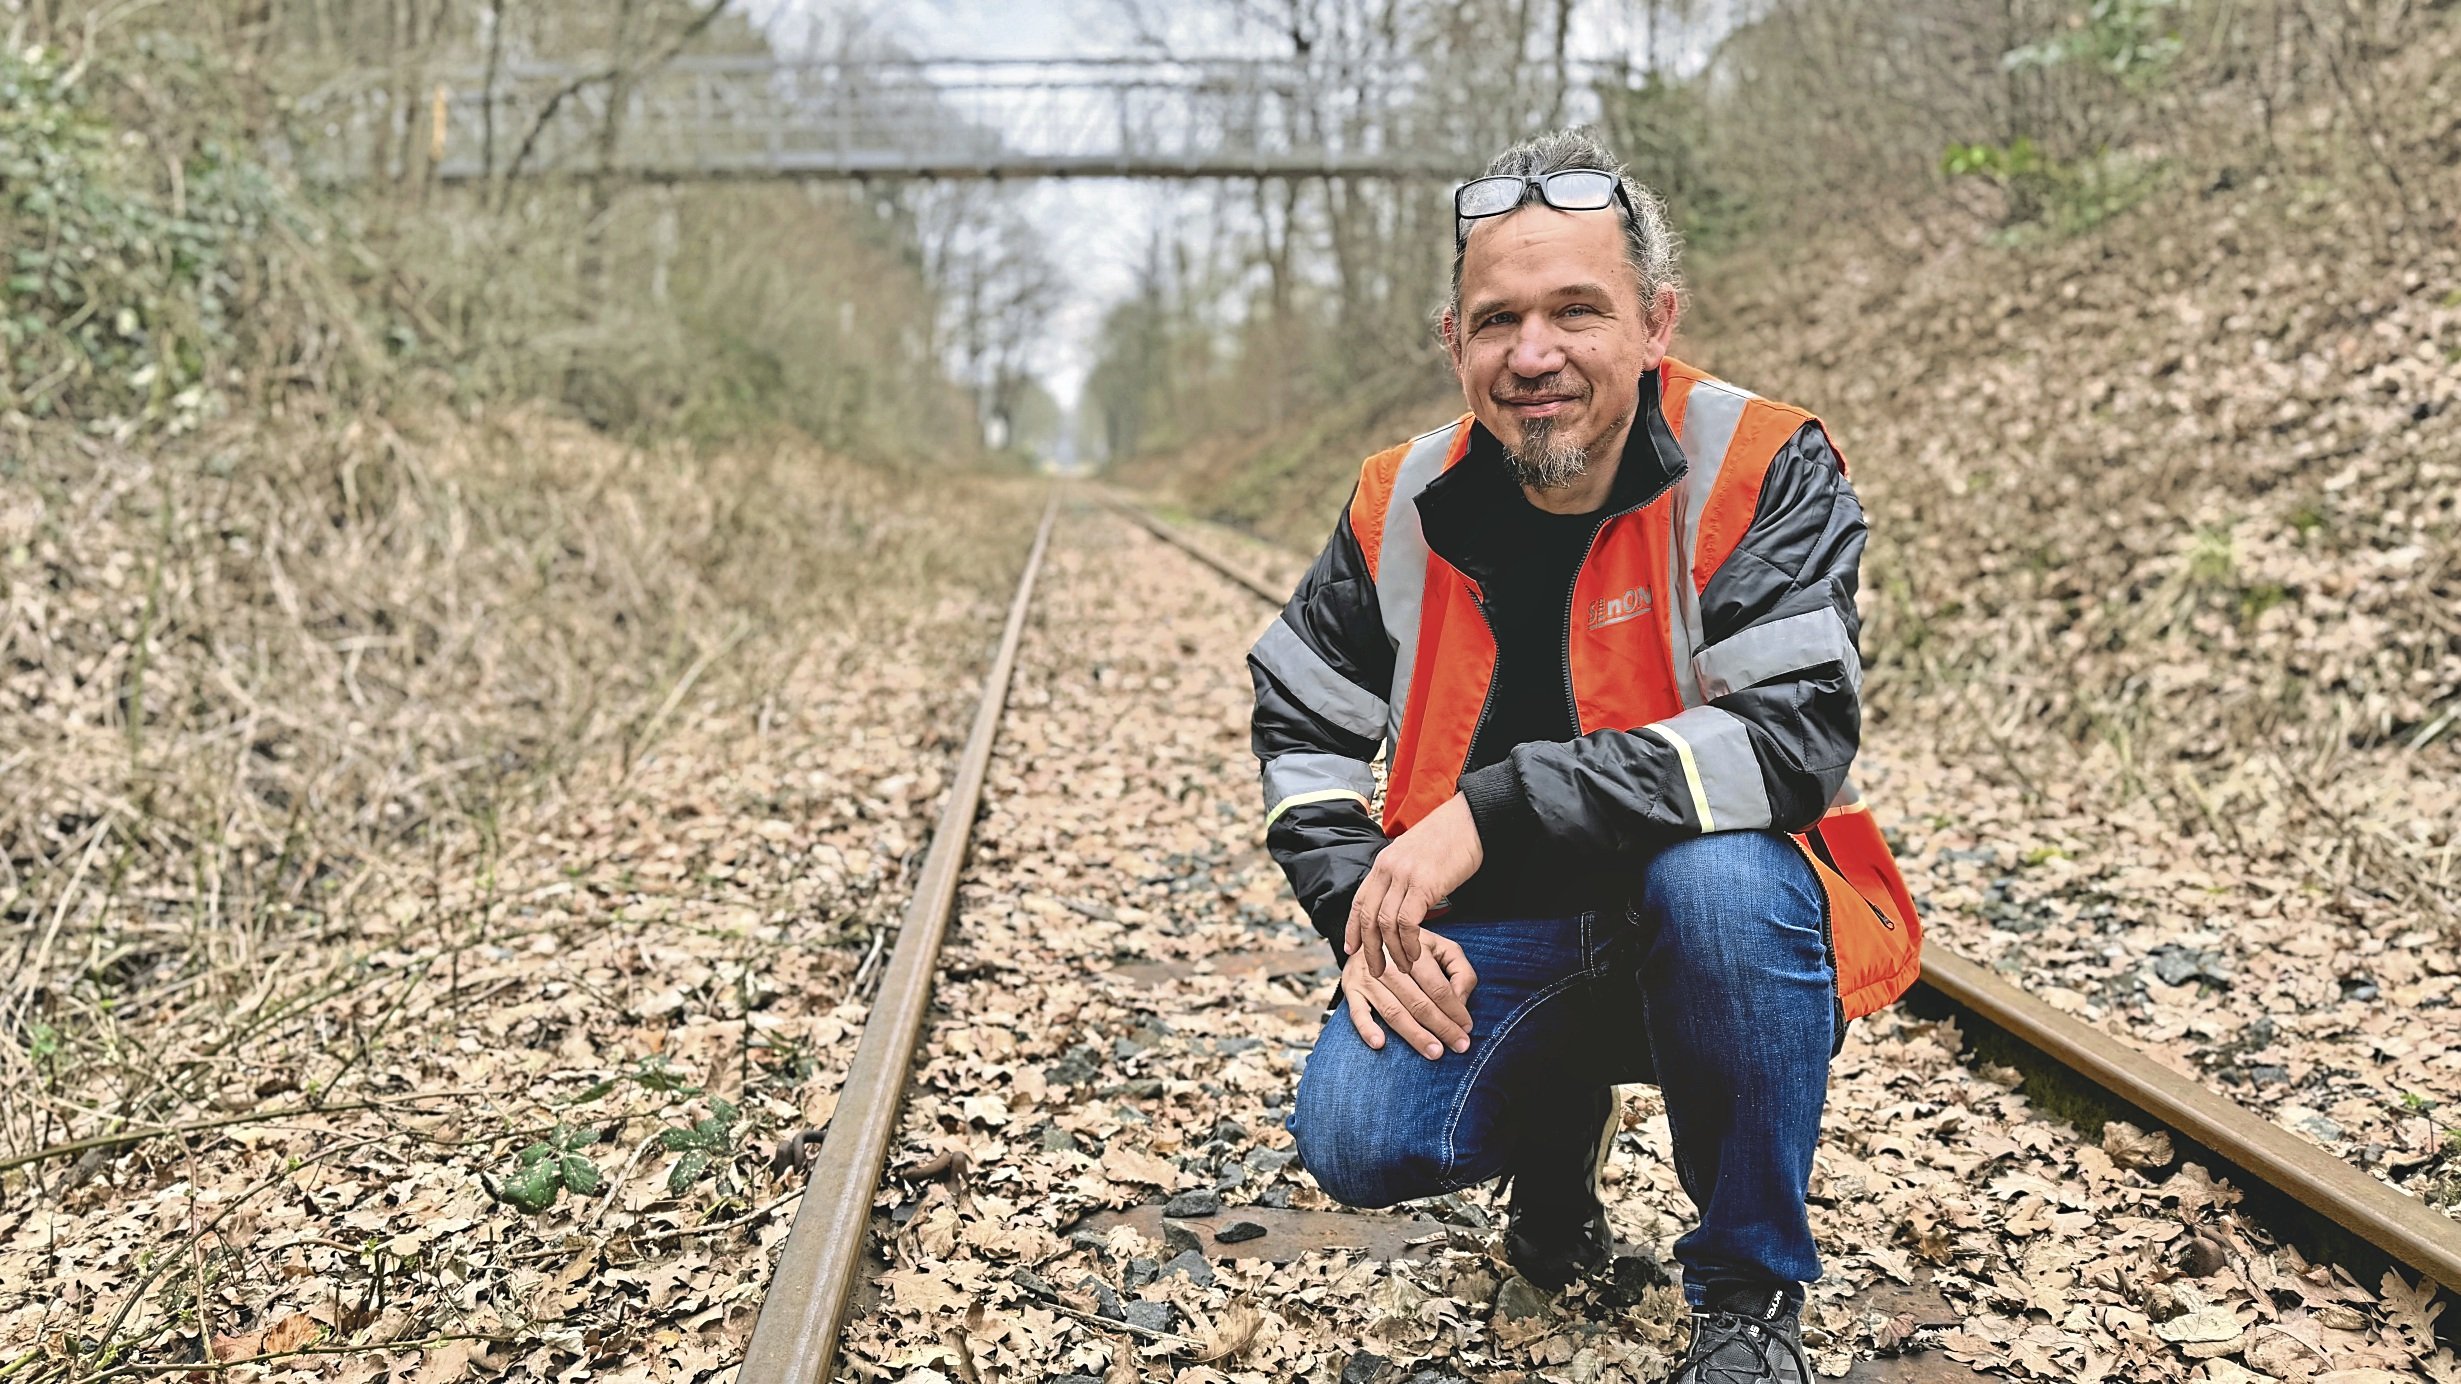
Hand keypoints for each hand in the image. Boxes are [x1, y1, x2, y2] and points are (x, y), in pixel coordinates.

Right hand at [1342, 930, 1479, 1059]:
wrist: (1370, 934)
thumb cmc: (1411, 949)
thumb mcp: (1441, 948)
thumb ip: (1460, 971)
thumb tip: (1460, 1002)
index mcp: (1413, 950)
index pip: (1437, 986)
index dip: (1454, 1009)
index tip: (1467, 1028)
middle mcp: (1388, 963)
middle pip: (1417, 1002)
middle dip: (1441, 1027)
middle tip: (1459, 1046)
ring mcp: (1367, 977)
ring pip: (1393, 1011)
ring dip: (1414, 1035)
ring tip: (1434, 1052)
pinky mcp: (1351, 989)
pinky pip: (1357, 1012)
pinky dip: (1367, 1028)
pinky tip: (1380, 1044)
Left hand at [1346, 793, 1483, 977]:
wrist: (1471, 819)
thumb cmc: (1450, 838)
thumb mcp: (1415, 855)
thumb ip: (1402, 877)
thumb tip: (1400, 902)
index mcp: (1383, 862)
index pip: (1360, 901)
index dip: (1353, 928)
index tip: (1352, 949)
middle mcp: (1388, 869)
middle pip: (1368, 916)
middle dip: (1369, 948)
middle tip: (1375, 971)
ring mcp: (1404, 876)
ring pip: (1386, 923)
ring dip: (1392, 951)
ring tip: (1403, 967)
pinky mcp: (1424, 884)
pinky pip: (1407, 922)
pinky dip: (1409, 942)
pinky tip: (1416, 953)